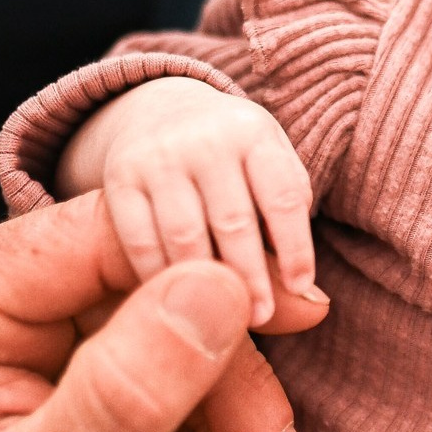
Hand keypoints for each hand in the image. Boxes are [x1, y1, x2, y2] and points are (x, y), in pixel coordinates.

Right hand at [64, 77, 314, 326]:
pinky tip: (176, 302)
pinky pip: (140, 240)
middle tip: (260, 316)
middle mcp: (205, 140)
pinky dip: (159, 278)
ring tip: (224, 319)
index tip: (300, 288)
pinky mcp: (119, 179)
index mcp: (255, 135)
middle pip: (232, 221)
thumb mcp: (272, 171)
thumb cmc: (238, 162)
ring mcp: (158, 158)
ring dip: (205, 283)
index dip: (295, 247)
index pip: (283, 197)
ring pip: (184, 234)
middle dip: (250, 276)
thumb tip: (312, 302)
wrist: (164, 112)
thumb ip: (290, 223)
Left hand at [65, 256, 325, 431]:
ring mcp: (31, 323)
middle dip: (228, 382)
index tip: (299, 315)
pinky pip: (172, 362)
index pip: (109, 237)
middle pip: (155, 288)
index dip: (213, 268)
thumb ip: (129, 389)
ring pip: (177, 327)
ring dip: (231, 416)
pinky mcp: (71, 357)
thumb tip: (218, 286)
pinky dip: (213, 429)